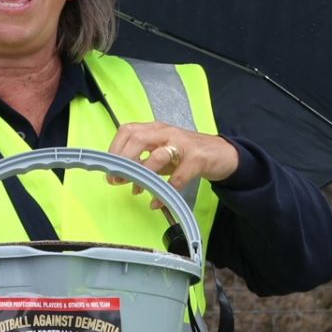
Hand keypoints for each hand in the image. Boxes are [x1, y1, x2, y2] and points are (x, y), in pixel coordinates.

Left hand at [102, 123, 239, 213]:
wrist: (222, 154)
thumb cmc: (187, 153)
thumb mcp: (162, 154)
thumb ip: (142, 163)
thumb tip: (120, 177)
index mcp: (155, 129)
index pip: (127, 131)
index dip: (114, 150)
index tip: (109, 169)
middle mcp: (167, 133)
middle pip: (138, 139)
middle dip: (123, 160)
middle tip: (117, 179)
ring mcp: (183, 144)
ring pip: (157, 155)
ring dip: (142, 174)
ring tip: (136, 189)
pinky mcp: (197, 159)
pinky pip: (177, 178)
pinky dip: (164, 192)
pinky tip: (157, 201)